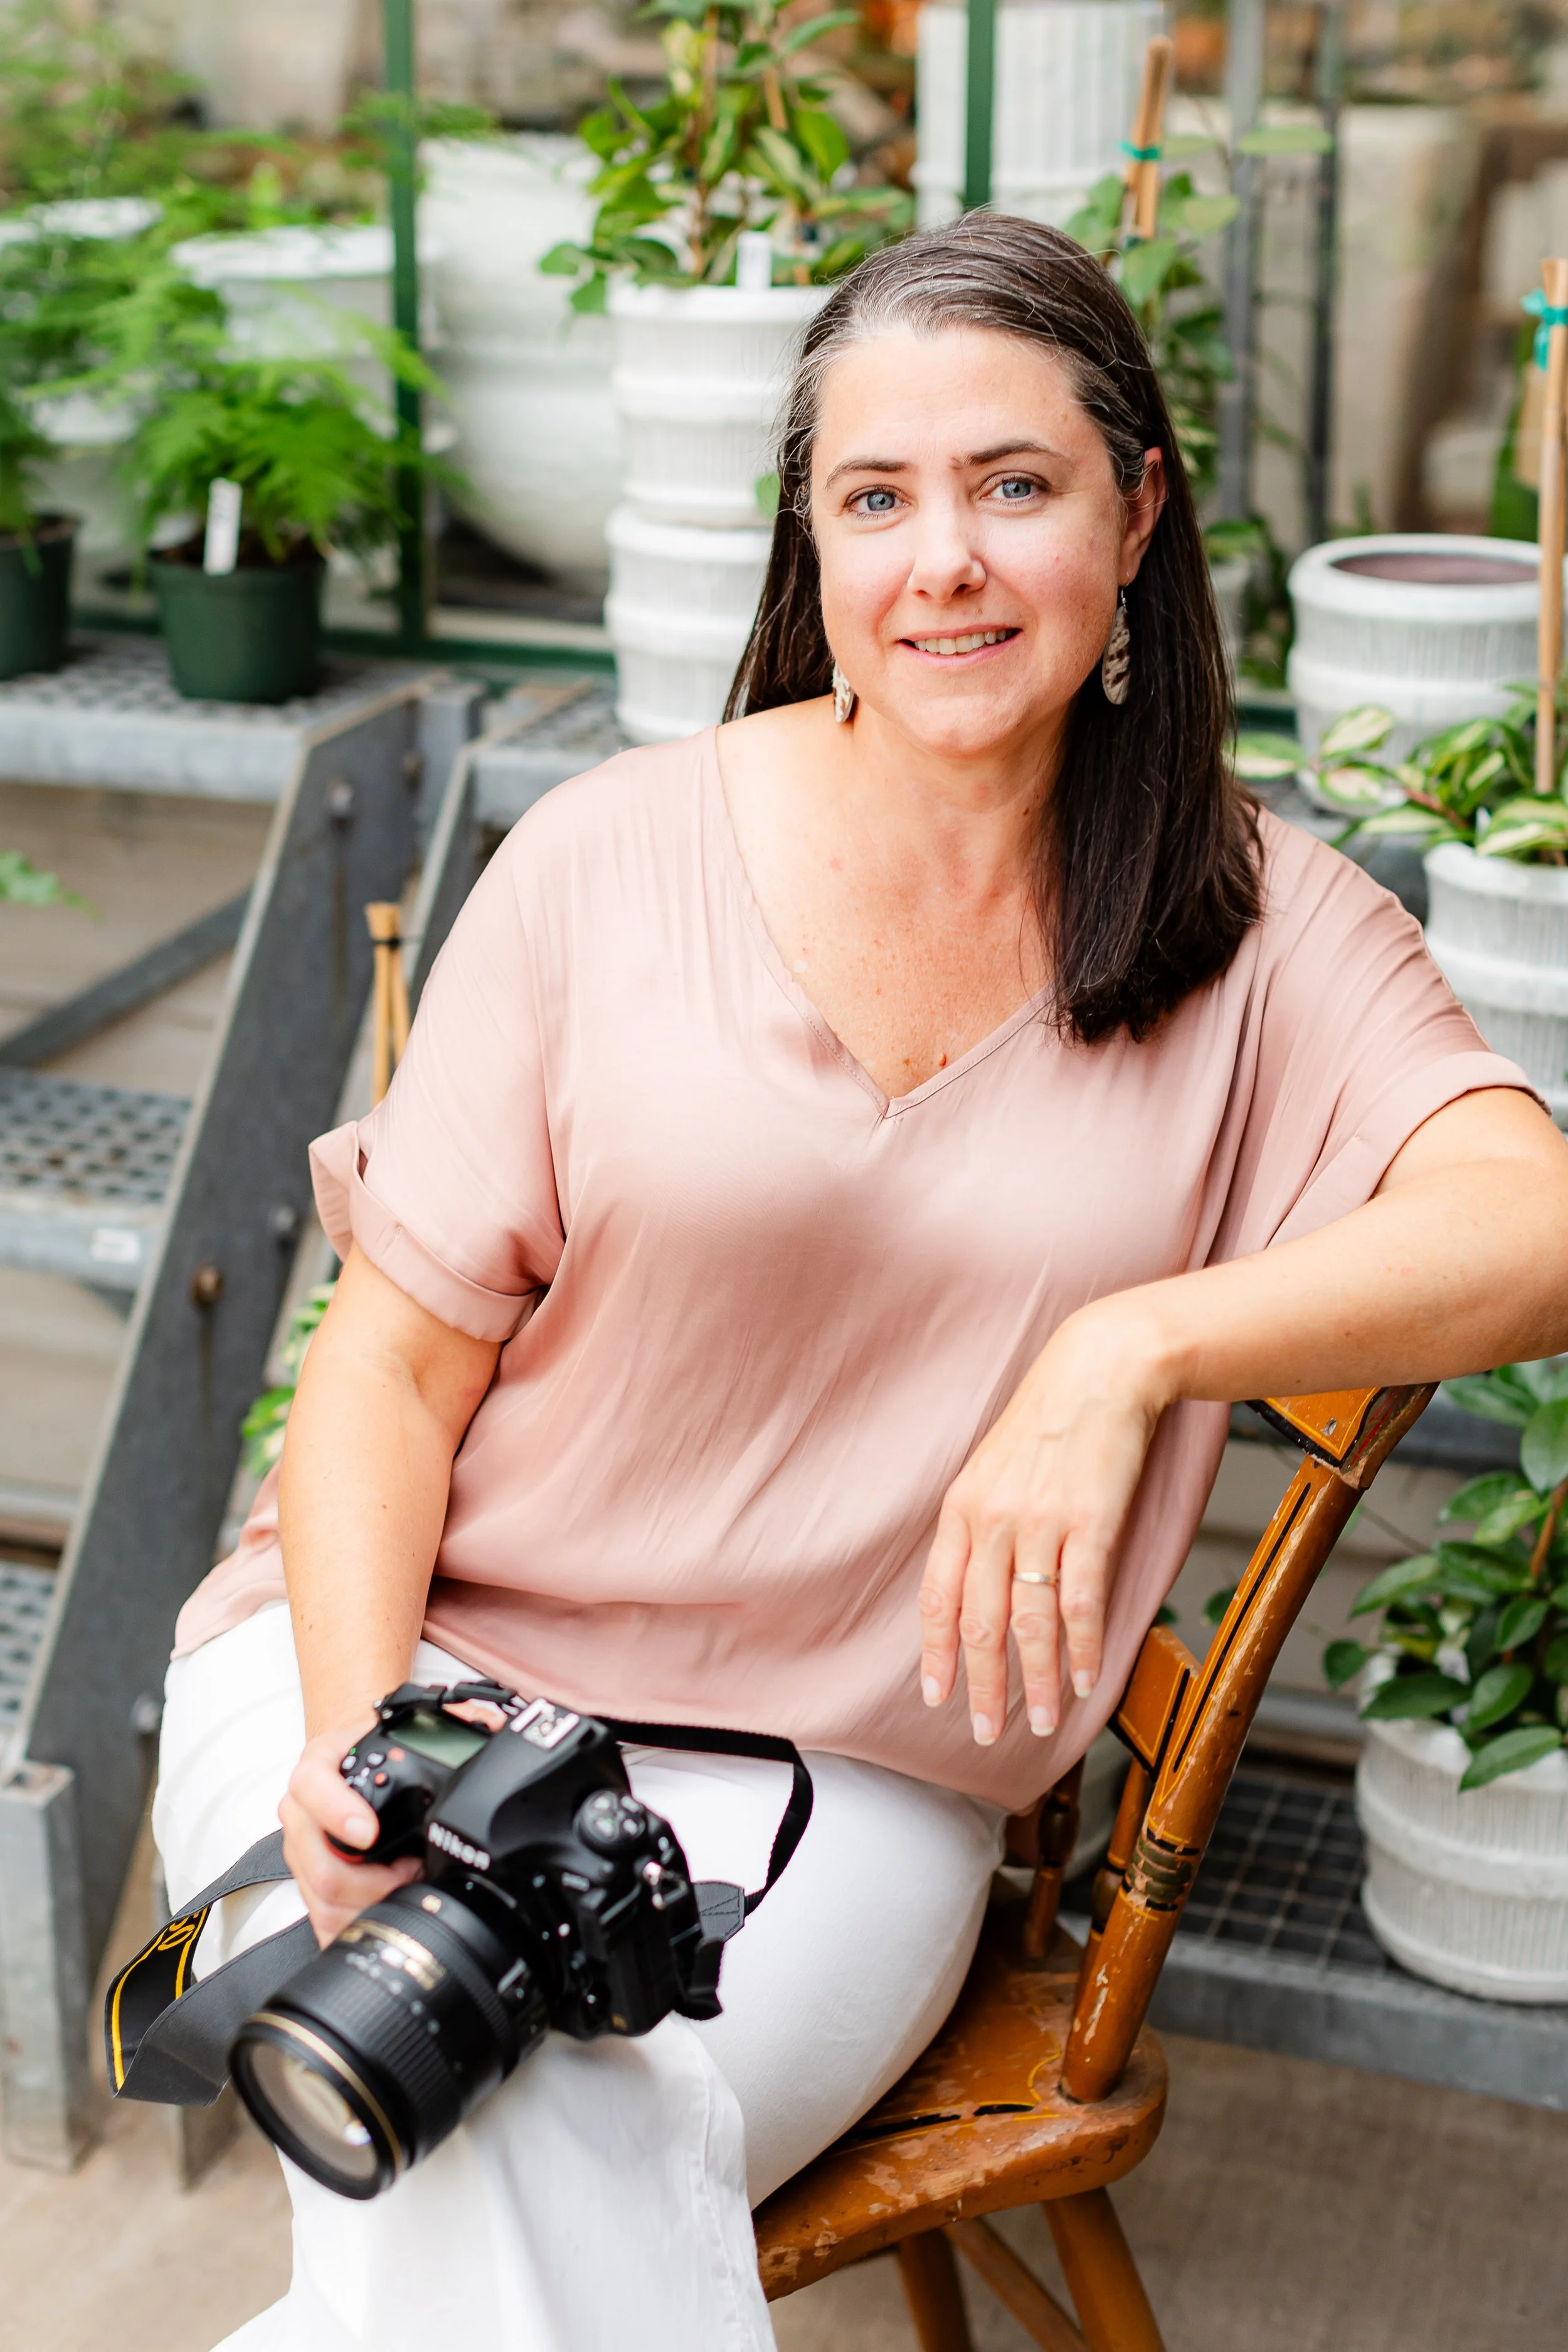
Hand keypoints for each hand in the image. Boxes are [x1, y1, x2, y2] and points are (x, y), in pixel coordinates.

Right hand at [279, 1723, 423, 1946]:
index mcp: (319, 1765)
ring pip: (321, 1898)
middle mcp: (302, 1810)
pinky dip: (357, 1919)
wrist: (344, 1755)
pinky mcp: (308, 1880)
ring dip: (369, 1902)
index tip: (369, 1832)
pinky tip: (387, 1906)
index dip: (337, 1812)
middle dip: (372, 1881)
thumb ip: (443, 1726)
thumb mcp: (397, 1729)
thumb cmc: (369, 1746)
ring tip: (407, 1881)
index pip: (312, 1786)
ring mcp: (302, 1849)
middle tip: (411, 1869)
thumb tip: (492, 1726)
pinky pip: (322, 1916)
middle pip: (318, 1863)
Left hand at [919, 1299, 1170, 1744]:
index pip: (937, 1596)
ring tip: (1038, 1721)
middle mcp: (992, 1520)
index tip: (937, 1695)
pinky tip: (1083, 1679)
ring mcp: (1040, 1522)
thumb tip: (978, 1586)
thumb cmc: (1049, 1420)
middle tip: (987, 1731)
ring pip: (1030, 1623)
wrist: (1099, 1370)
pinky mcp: (1089, 1522)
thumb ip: (981, 1525)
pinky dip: (1081, 1648)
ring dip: (1035, 1681)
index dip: (935, 1652)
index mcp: (962, 1509)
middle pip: (979, 1621)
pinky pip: (1080, 1601)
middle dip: (982, 1685)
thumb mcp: (993, 1468)